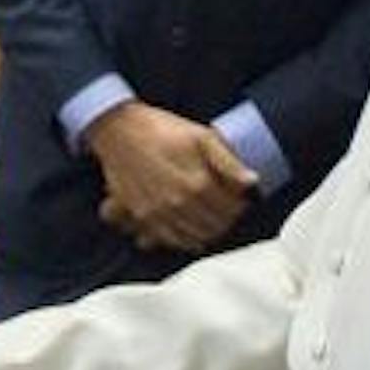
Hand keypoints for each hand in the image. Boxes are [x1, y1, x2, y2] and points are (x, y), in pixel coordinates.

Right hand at [86, 101, 254, 251]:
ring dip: (206, 232)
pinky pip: (167, 240)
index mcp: (198, 184)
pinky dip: (181, 240)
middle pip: (215, 227)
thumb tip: (252, 181)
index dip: (240, 205)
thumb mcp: (200, 135)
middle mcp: (179, 205)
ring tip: (208, 219)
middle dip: (225, 220)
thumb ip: (228, 160)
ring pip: (194, 238)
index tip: (240, 199)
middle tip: (226, 210)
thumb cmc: (160, 129)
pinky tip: (186, 231)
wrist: (117, 129)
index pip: (231, 210)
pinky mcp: (141, 217)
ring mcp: (159, 214)